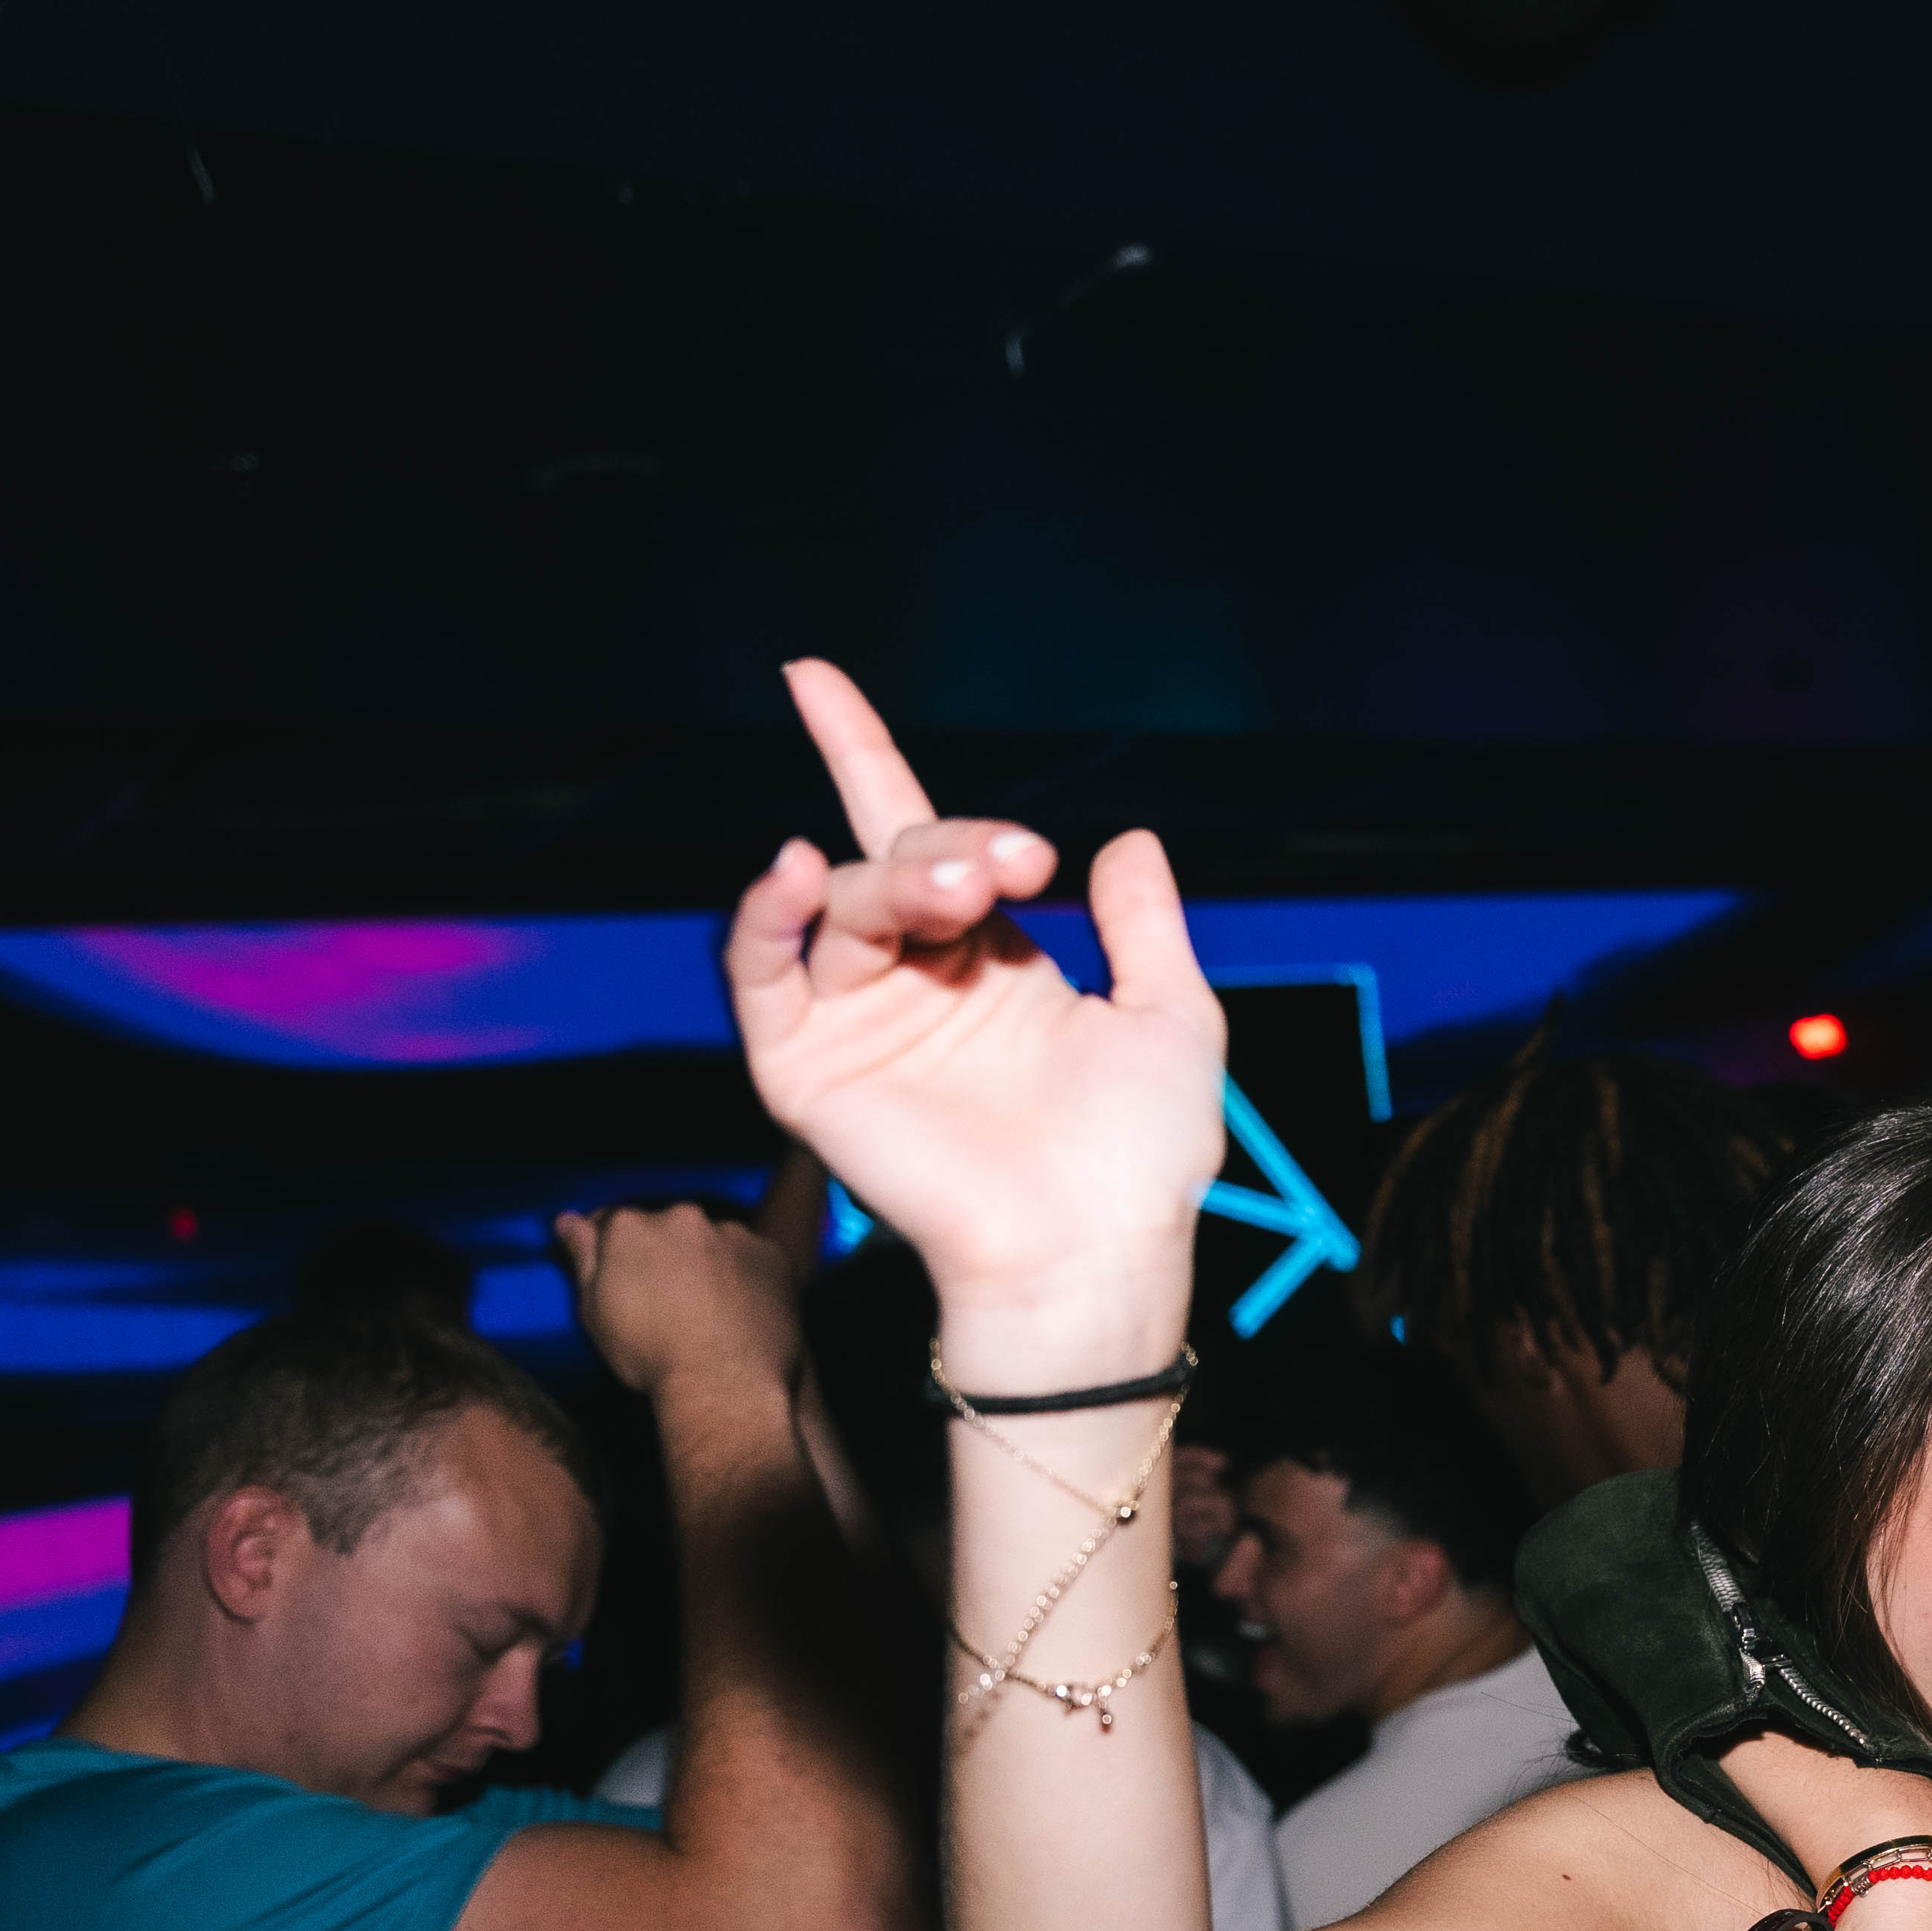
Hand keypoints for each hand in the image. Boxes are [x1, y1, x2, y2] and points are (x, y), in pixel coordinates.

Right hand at [559, 1201, 803, 1405]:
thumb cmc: (649, 1357)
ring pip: (715, 1241)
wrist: (721, 1387)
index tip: (630, 1278)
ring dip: (711, 1263)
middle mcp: (682, 1218)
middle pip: (669, 1229)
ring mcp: (732, 1235)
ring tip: (711, 1311)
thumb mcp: (595, 1311)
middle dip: (668, 1255)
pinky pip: (756, 1258)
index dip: (620, 1252)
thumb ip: (584, 1257)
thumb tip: (568, 1220)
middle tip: (672, 1301)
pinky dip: (750, 1277)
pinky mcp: (772, 1255)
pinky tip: (742, 1312)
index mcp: (630, 1228)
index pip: (615, 1223)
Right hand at [721, 658, 1229, 1364]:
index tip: (812, 676)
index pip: (915, 835)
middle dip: (949, 844)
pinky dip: (765, 913)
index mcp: (988, 961)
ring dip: (895, 880)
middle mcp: (912, 982)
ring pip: (842, 905)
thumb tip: (1126, 837)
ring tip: (963, 890)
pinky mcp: (804, 1070)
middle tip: (1013, 862)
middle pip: (891, 862)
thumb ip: (1145, 927)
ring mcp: (853, 1023)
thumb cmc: (1141, 1159)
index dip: (860, 751)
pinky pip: (759, 972)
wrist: (1093, 1253)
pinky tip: (795, 869)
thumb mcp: (1172, 1018)